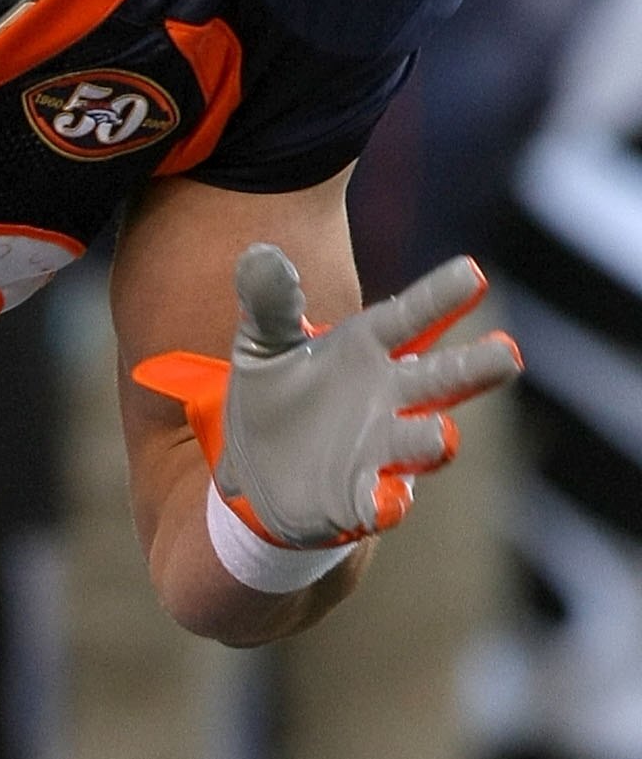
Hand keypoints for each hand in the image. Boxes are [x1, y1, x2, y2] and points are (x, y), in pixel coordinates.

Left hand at [135, 247, 519, 548]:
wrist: (252, 472)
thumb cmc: (273, 395)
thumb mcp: (262, 344)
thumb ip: (268, 303)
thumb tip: (260, 255)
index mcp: (368, 347)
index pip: (412, 316)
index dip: (440, 297)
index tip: (471, 275)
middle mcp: (389, 396)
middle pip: (445, 378)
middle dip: (476, 367)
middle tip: (506, 355)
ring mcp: (380, 448)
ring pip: (423, 441)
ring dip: (435, 439)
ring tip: (443, 435)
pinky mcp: (359, 498)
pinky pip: (384, 502)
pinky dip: (388, 502)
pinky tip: (386, 502)